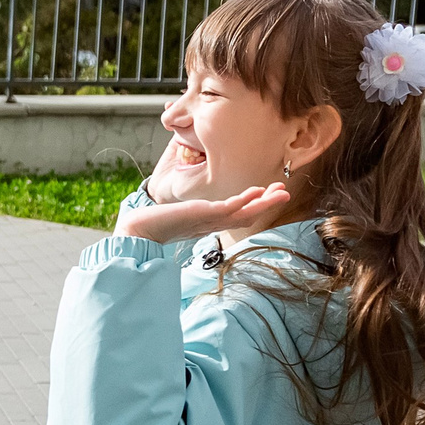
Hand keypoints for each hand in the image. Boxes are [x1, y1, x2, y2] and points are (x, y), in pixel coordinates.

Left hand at [113, 181, 290, 245]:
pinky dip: (242, 200)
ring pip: (243, 213)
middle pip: (246, 216)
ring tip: (281, 192)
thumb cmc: (156, 224)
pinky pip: (228, 208)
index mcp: (210, 224)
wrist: (139, 232)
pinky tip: (255, 192)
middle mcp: (212, 224)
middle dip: (267, 204)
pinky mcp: (202, 215)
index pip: (238, 216)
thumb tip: (196, 208)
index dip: (255, 206)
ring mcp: (209, 220)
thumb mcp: (181, 215)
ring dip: (263, 203)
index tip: (268, 194)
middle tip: (285, 192)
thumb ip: (192, 213)